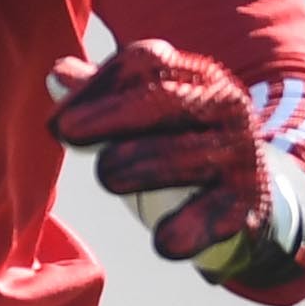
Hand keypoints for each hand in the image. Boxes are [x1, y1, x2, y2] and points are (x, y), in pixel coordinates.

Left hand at [48, 37, 304, 279]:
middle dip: (111, 116)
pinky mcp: (249, 200)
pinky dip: (190, 228)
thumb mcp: (141, 120)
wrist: (248, 197)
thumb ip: (102, 99)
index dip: (97, 86)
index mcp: (193, 76)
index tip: (57, 121)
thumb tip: (56, 74)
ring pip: (189, 155)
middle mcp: (222, 104)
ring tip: (106, 178)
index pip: (143, 63)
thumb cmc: (178, 149)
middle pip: (164, 100)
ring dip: (143, 165)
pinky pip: (218, 212)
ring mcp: (239, 151)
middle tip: (67, 135)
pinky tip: (163, 242)